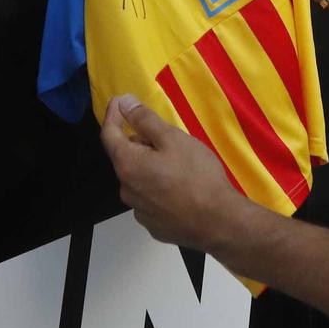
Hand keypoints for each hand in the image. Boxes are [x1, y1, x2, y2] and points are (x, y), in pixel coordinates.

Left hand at [101, 95, 252, 253]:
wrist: (220, 223)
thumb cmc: (197, 176)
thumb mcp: (173, 139)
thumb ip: (145, 120)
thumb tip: (123, 103)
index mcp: (127, 165)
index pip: (108, 134)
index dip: (113, 114)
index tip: (120, 101)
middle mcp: (126, 189)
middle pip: (125, 158)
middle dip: (138, 143)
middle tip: (163, 136)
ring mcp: (139, 211)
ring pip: (138, 180)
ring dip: (148, 167)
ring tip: (176, 163)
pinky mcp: (154, 226)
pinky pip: (150, 199)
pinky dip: (157, 189)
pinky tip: (179, 189)